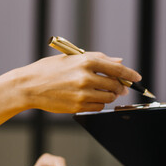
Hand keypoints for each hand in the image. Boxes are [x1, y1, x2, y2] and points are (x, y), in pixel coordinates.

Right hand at [14, 52, 141, 112]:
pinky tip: (92, 98)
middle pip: (115, 85)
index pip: (117, 68)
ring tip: (103, 91)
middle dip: (120, 87)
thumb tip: (119, 61)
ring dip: (110, 96)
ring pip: (108, 98)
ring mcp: (82, 93)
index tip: (137, 77)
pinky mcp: (77, 106)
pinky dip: (99, 104)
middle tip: (120, 87)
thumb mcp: (72, 57)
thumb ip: (98, 59)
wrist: (29, 86)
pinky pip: (98, 107)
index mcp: (86, 61)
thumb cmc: (49, 69)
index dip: (130, 74)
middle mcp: (86, 77)